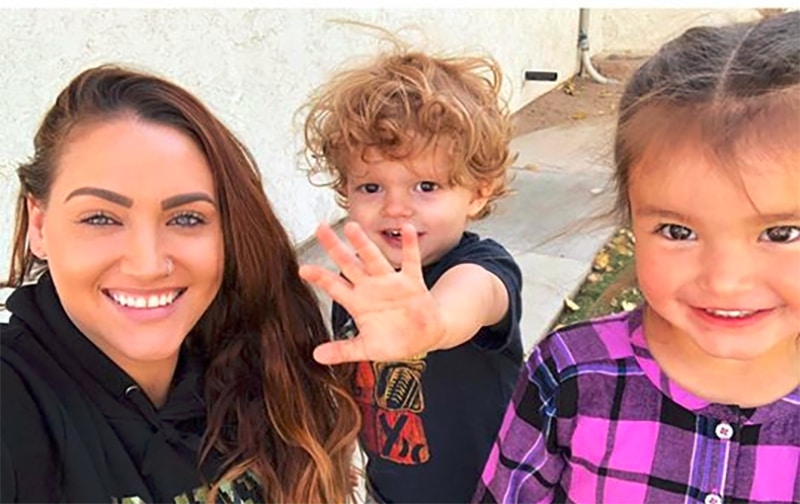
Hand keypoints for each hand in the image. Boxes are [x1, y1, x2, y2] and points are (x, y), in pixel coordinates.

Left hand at [299, 221, 445, 364]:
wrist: (424, 337)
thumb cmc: (394, 340)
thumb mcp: (366, 349)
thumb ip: (343, 351)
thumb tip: (317, 356)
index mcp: (358, 302)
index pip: (334, 286)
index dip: (320, 278)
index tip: (303, 269)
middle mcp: (371, 287)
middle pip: (349, 264)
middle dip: (335, 247)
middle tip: (320, 229)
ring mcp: (390, 282)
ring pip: (374, 258)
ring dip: (363, 243)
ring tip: (351, 227)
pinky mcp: (412, 282)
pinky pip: (410, 261)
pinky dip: (409, 245)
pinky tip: (406, 229)